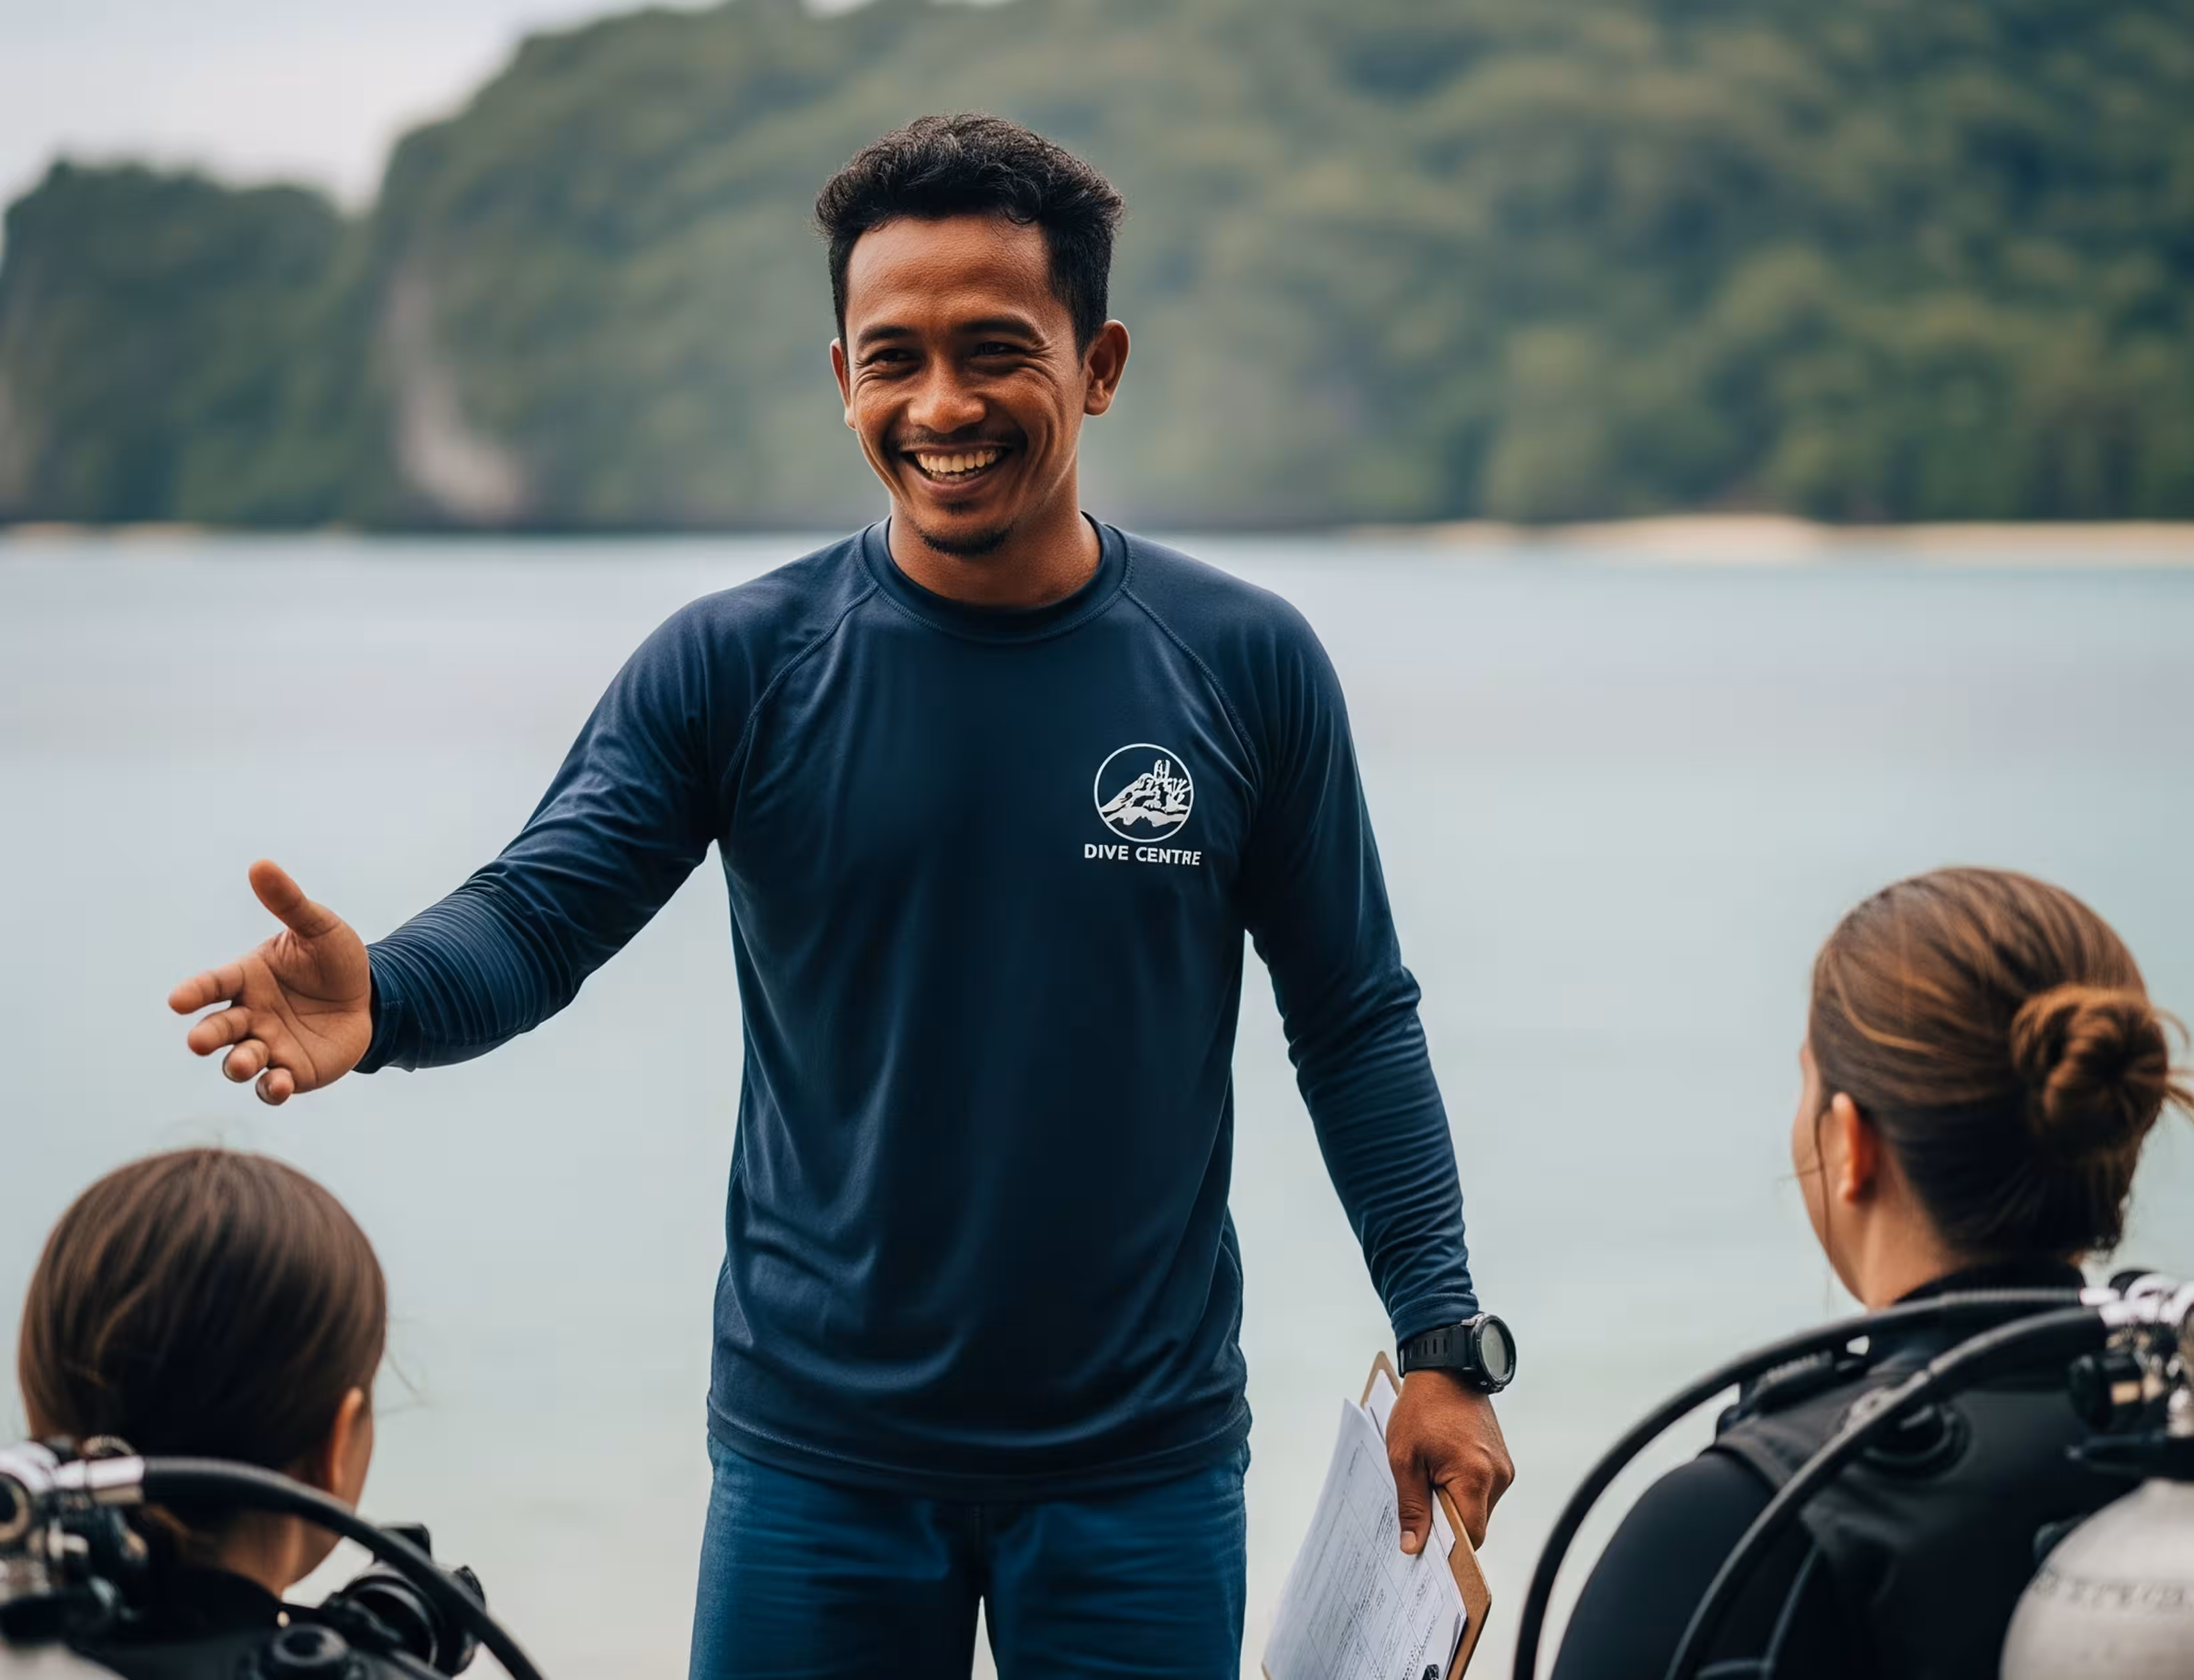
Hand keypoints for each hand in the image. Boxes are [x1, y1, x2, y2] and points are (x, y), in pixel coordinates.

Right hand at [169, 860, 372, 1105]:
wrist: (372, 997)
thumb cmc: (335, 960)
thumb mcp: (319, 927)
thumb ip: (289, 903)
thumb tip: (260, 864)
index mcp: (247, 978)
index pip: (213, 984)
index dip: (194, 992)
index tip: (177, 1000)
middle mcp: (249, 1015)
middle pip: (219, 1028)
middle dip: (207, 1035)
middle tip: (198, 1040)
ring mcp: (267, 1046)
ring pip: (240, 1060)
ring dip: (239, 1064)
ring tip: (246, 1063)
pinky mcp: (291, 1071)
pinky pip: (273, 1086)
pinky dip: (271, 1088)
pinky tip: (280, 1084)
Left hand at [1386, 1368, 1513, 1552]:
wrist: (1445, 1367)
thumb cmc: (1421, 1408)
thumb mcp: (1403, 1458)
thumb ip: (1411, 1505)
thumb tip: (1413, 1546)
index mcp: (1475, 1477)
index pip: (1470, 1536)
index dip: (1449, 1548)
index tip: (1426, 1552)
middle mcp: (1498, 1475)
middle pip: (1475, 1523)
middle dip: (1447, 1523)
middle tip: (1417, 1513)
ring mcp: (1503, 1466)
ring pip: (1478, 1506)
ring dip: (1454, 1503)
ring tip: (1427, 1482)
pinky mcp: (1500, 1458)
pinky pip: (1482, 1488)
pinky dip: (1462, 1488)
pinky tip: (1439, 1471)